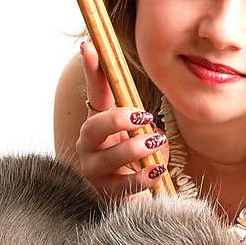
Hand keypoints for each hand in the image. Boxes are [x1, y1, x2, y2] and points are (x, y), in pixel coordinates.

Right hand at [76, 40, 168, 198]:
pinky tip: (156, 170)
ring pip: (106, 158)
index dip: (92, 70)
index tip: (89, 46)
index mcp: (99, 124)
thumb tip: (145, 111)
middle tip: (142, 116)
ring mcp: (95, 171)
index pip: (95, 93)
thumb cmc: (138, 159)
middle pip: (93, 128)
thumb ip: (139, 117)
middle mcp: (90, 146)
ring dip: (133, 148)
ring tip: (154, 142)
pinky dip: (142, 177)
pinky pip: (123, 186)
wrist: (136, 198)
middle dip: (117, 120)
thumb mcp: (140, 131)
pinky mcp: (107, 194)